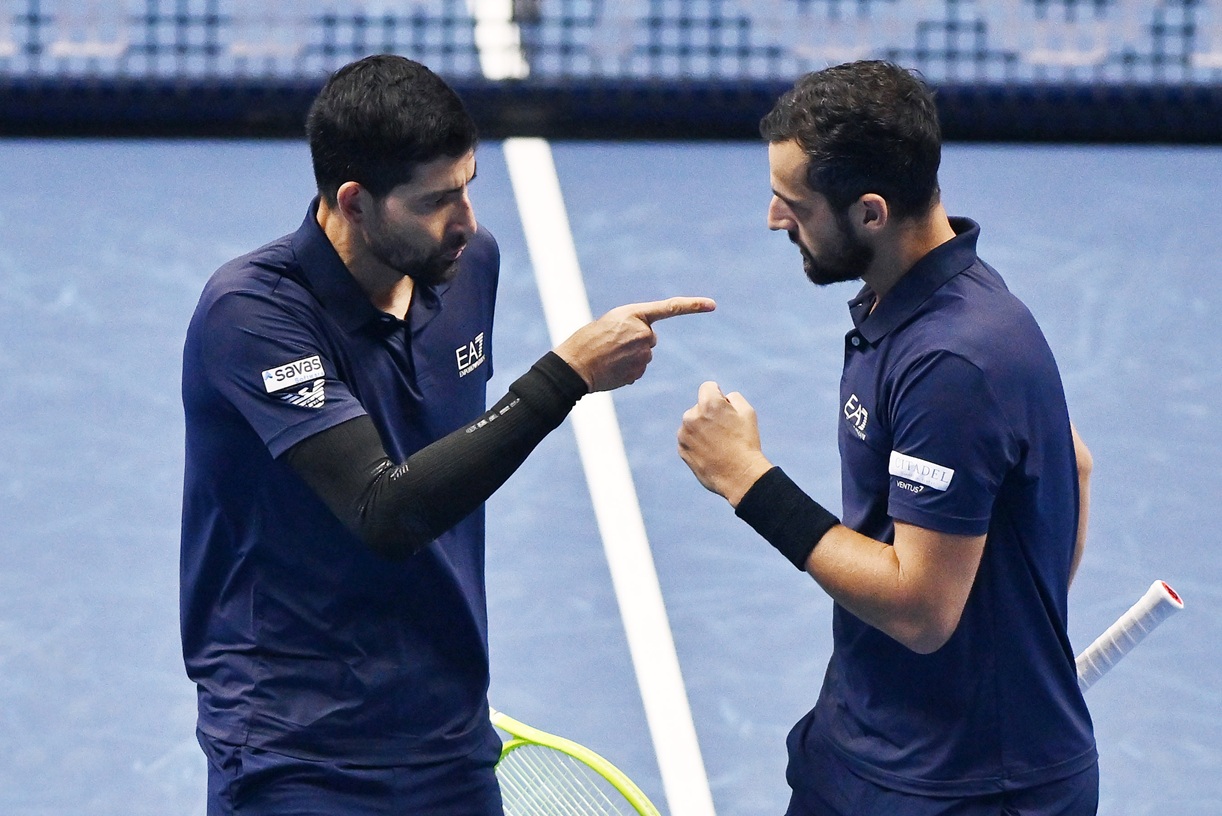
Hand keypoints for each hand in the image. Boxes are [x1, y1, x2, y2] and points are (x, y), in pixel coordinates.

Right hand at [555, 297, 714, 391]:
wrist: (574, 365)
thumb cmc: (588, 340)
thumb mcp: (611, 322)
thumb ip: (633, 326)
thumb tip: (649, 345)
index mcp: (635, 315)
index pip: (670, 308)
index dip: (693, 306)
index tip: (712, 305)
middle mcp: (643, 333)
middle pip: (650, 338)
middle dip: (636, 341)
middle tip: (612, 344)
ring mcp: (643, 354)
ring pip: (644, 355)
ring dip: (630, 357)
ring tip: (608, 357)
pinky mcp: (640, 371)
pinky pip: (638, 370)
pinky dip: (627, 370)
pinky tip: (611, 369)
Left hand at [678, 381, 773, 505]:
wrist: (740, 476)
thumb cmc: (746, 442)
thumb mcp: (748, 413)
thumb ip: (732, 397)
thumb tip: (721, 397)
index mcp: (709, 404)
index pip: (708, 387)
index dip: (718, 395)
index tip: (724, 407)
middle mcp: (692, 416)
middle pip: (700, 407)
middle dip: (709, 414)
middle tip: (725, 431)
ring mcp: (684, 434)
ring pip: (692, 424)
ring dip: (701, 429)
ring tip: (718, 444)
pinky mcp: (681, 449)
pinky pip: (688, 439)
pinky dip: (696, 443)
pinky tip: (710, 453)